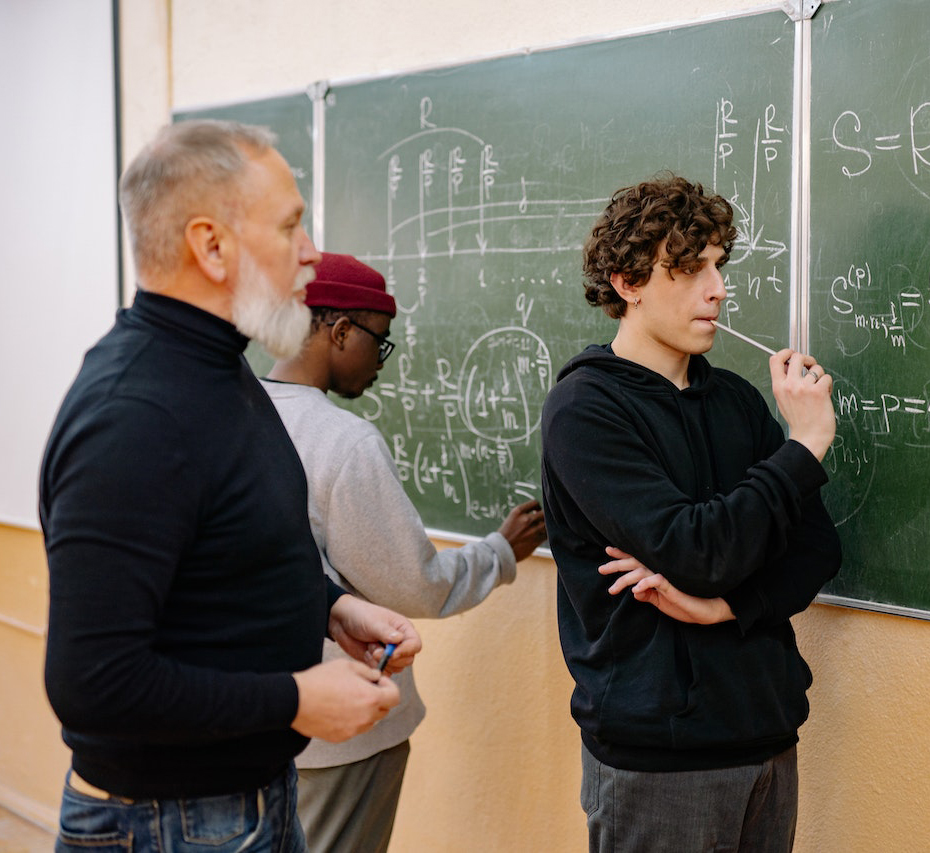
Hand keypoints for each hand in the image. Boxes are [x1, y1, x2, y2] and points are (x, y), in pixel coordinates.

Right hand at [290, 658, 399, 741]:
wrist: (295, 700)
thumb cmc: (321, 679)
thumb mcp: (348, 666)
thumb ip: (368, 672)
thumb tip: (376, 678)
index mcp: (371, 698)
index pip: (395, 697)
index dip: (389, 687)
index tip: (378, 682)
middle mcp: (366, 717)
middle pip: (384, 710)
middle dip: (378, 698)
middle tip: (363, 688)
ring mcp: (353, 730)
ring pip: (369, 721)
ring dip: (366, 711)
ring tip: (348, 698)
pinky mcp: (341, 737)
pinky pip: (354, 728)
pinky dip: (351, 720)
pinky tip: (337, 709)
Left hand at [328, 594, 420, 674]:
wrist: (342, 621)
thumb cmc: (360, 615)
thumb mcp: (373, 622)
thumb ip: (386, 632)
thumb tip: (399, 639)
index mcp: (403, 629)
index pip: (415, 645)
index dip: (406, 651)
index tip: (392, 653)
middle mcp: (400, 642)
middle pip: (407, 660)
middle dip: (391, 659)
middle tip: (376, 652)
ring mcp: (389, 653)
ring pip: (396, 668)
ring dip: (381, 662)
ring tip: (369, 649)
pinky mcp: (379, 662)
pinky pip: (383, 672)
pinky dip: (374, 667)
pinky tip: (365, 655)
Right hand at [497, 499, 546, 560]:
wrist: (501, 549)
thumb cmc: (506, 533)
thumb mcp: (512, 518)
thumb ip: (524, 513)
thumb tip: (538, 511)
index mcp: (518, 511)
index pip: (535, 502)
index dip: (537, 506)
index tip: (536, 511)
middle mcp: (526, 519)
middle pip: (544, 512)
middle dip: (543, 515)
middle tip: (540, 519)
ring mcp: (532, 530)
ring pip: (547, 524)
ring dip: (544, 525)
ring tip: (539, 528)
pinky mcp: (536, 540)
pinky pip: (547, 534)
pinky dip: (545, 534)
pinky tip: (539, 535)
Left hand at [599, 546, 734, 624]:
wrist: (709, 610)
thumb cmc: (687, 604)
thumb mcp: (663, 602)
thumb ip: (649, 595)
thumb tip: (634, 592)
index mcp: (657, 573)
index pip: (637, 561)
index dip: (622, 555)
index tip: (608, 550)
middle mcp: (660, 571)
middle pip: (635, 563)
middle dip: (617, 564)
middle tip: (600, 568)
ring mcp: (667, 577)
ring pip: (641, 572)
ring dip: (625, 580)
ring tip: (612, 589)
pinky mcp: (674, 585)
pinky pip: (657, 581)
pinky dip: (645, 584)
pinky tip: (636, 591)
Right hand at [770, 349, 835, 460]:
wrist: (808, 437)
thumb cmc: (799, 420)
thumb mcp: (783, 400)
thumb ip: (785, 383)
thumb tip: (792, 366)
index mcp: (778, 387)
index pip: (775, 360)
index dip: (785, 352)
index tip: (792, 354)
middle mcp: (789, 385)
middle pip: (797, 357)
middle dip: (807, 359)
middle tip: (811, 367)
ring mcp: (804, 388)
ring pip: (816, 368)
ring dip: (820, 376)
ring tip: (818, 389)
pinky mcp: (818, 391)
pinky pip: (826, 377)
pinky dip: (828, 385)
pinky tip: (824, 396)